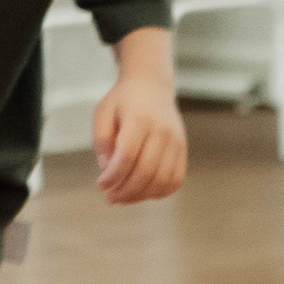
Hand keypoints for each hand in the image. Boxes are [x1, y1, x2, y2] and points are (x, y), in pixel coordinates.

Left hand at [91, 71, 187, 204]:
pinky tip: (142, 194)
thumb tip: (106, 167)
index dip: (113, 176)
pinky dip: (160, 192)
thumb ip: (101, 139)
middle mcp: (162, 131)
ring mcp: (176, 141)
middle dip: (125, 190)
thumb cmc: (123, 101)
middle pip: (146, 171)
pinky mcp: (183, 149)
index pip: (127, 156)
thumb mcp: (103, 111)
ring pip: (163, 179)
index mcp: (139, 119)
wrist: (151, 85)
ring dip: (142, 196)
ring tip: (123, 199)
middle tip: (110, 198)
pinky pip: (176, 179)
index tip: (100, 186)